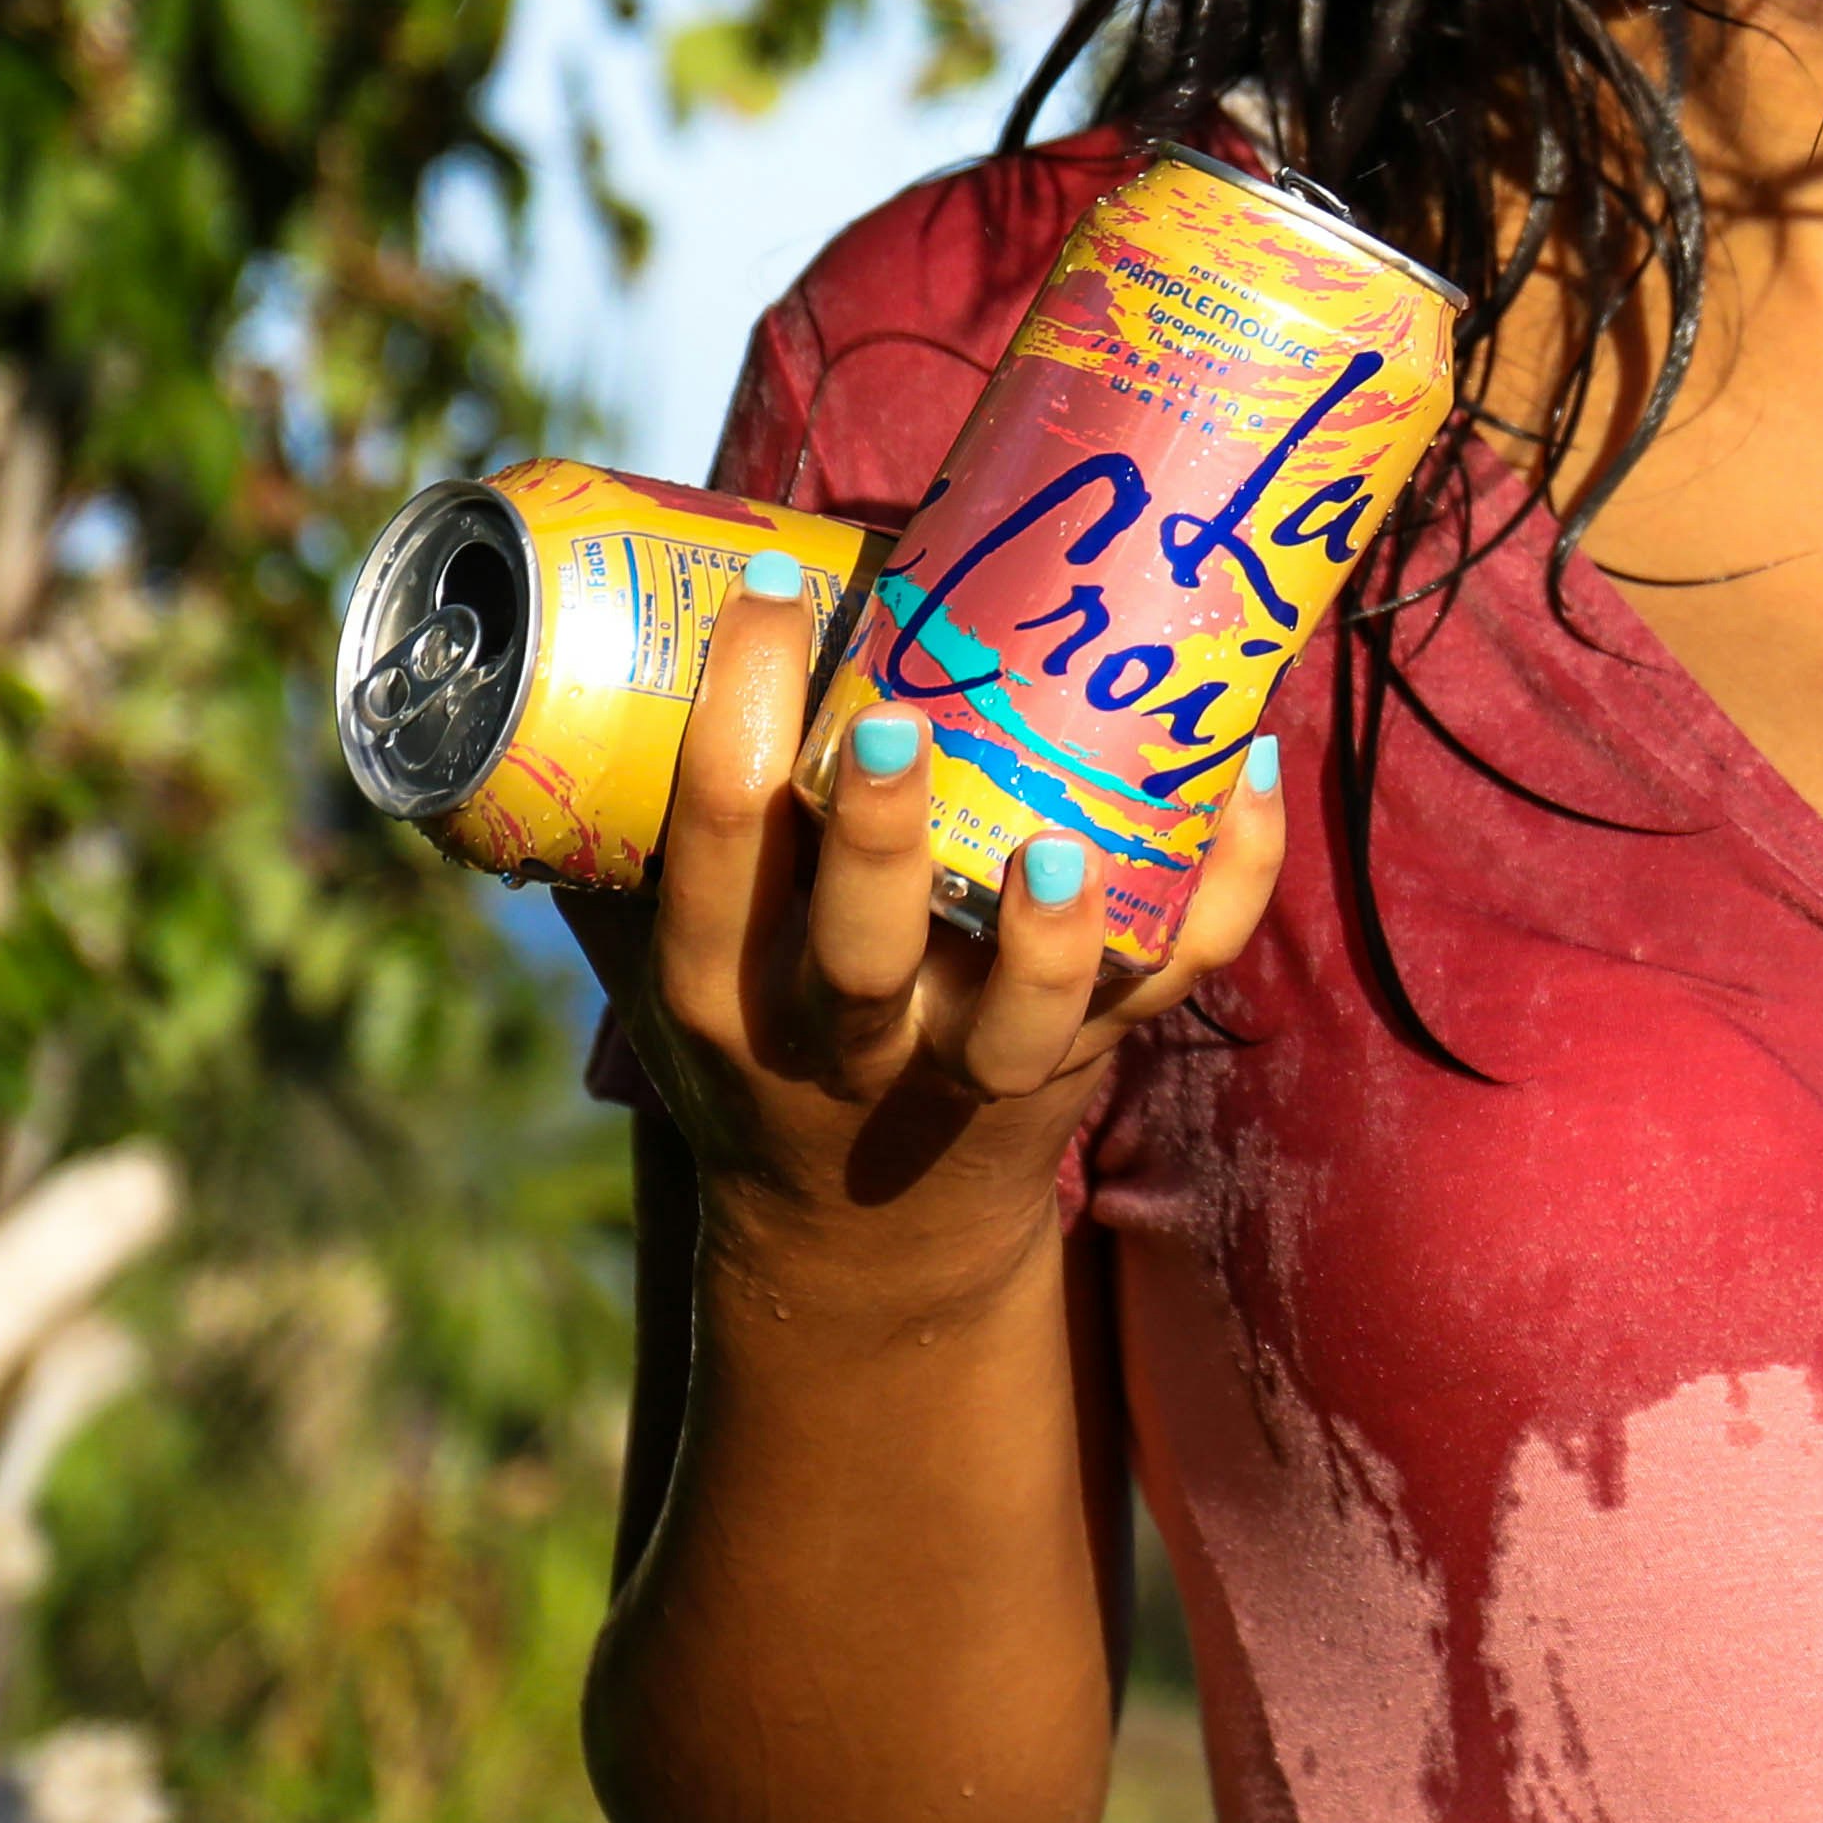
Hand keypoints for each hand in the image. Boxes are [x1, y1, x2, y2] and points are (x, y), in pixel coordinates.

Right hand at [562, 584, 1286, 1288]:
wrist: (865, 1237)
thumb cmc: (757, 1029)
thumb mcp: (666, 955)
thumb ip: (629, 829)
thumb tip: (579, 630)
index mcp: (723, 993)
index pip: (709, 858)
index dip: (730, 718)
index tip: (767, 586)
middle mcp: (847, 1042)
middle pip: (856, 959)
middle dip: (870, 843)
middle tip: (886, 725)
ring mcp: (978, 1063)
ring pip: (1023, 1022)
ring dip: (1052, 930)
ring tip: (1069, 831)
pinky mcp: (1093, 1058)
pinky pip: (1173, 979)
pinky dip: (1225, 882)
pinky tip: (1244, 765)